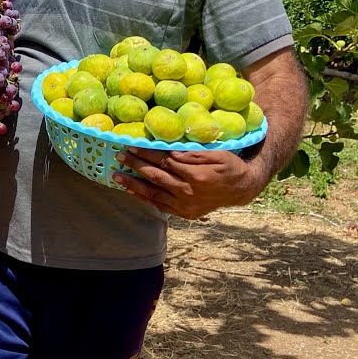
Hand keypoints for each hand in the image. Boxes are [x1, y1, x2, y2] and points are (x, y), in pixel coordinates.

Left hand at [113, 147, 266, 219]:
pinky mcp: (184, 213)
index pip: (164, 161)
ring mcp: (185, 205)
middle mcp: (189, 192)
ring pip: (153, 193)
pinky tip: (130, 190)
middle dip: (135, 165)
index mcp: (196, 175)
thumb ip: (193, 153)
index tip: (132, 145)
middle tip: (119, 156)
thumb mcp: (217, 153)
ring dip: (132, 183)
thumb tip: (170, 150)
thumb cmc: (228, 166)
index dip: (147, 153)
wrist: (241, 189)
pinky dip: (143, 198)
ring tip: (116, 175)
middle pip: (155, 176)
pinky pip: (159, 205)